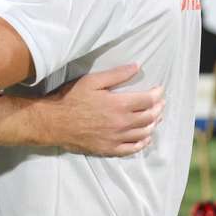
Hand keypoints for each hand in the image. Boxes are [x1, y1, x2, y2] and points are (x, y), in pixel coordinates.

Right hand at [30, 64, 163, 155]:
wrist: (54, 122)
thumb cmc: (71, 98)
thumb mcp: (92, 81)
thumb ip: (116, 74)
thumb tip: (137, 66)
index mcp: (119, 104)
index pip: (147, 100)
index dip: (157, 94)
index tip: (160, 89)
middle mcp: (122, 123)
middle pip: (149, 117)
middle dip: (158, 108)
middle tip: (161, 103)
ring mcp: (117, 138)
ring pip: (144, 133)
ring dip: (153, 124)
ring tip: (156, 118)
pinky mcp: (110, 149)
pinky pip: (132, 148)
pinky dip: (142, 143)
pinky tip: (145, 138)